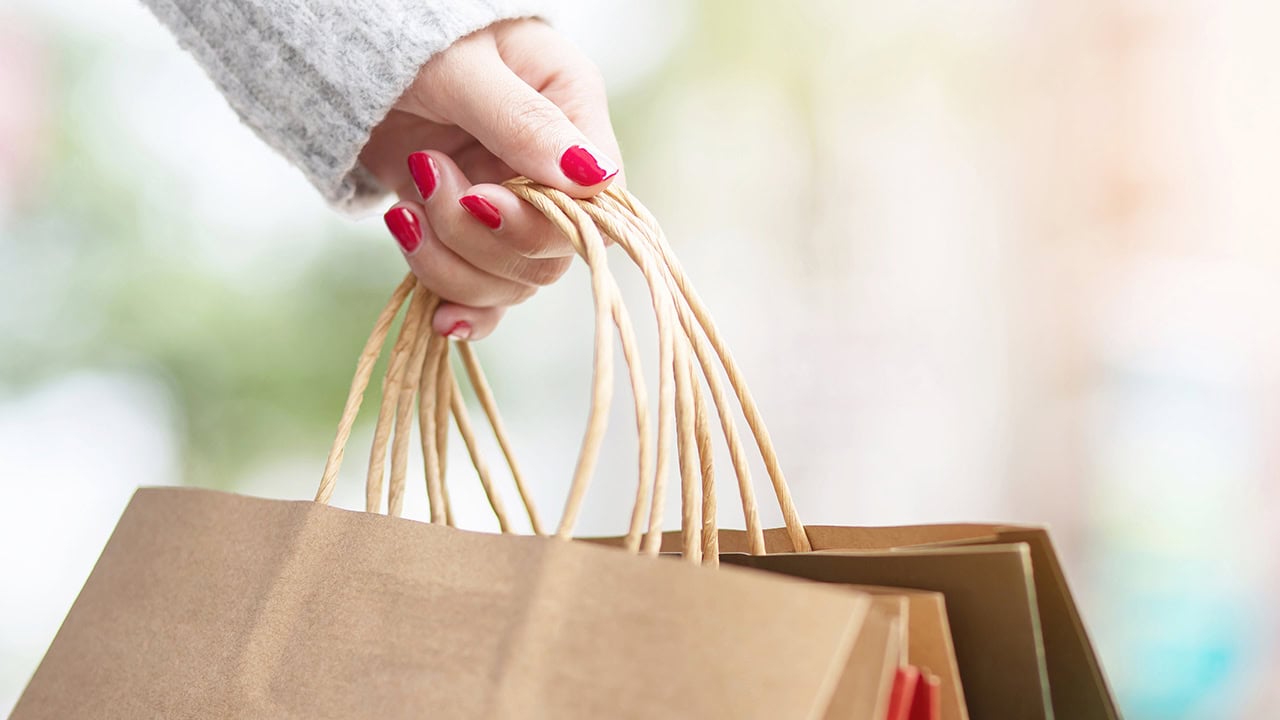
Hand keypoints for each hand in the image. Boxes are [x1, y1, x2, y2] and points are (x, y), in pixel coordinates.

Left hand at [360, 19, 621, 339]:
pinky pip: (480, 294)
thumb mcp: (465, 68)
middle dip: (480, 237)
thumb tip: (593, 178)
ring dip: (452, 263)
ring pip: (509, 282)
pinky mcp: (467, 234)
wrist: (350, 45)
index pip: (593, 204)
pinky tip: (437, 317)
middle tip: (427, 177)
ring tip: (406, 209)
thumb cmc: (414, 33)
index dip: (542, 221)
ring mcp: (509, 207)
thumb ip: (524, 122)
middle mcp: (549, 173)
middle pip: (549, 254)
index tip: (483, 198)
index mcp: (571, 116)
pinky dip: (458, 307)